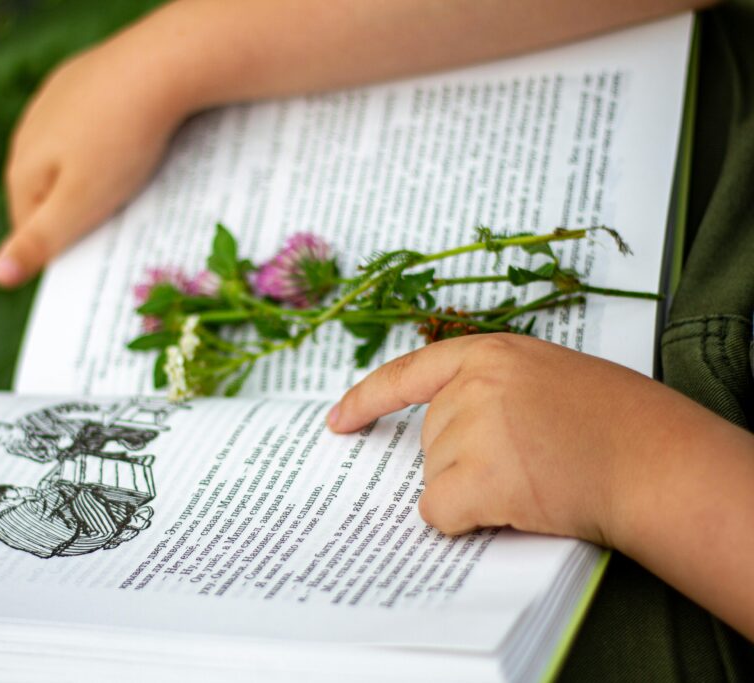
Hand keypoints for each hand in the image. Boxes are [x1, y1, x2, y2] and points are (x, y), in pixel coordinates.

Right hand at [0, 42, 188, 287]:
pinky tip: (137, 141)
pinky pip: (92, 124)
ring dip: (94, 175)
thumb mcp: (80, 205)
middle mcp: (27, 133)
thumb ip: (39, 241)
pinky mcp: (82, 80)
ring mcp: (54, 102)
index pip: (28, 229)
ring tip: (132, 181)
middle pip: (48, 192)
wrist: (158, 66)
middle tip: (121, 222)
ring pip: (70, 156)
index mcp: (21, 169)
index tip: (100, 259)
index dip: (63, 248)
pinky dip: (109, 139)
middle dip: (79, 210)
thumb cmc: (120, 144)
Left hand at [326, 334, 718, 547]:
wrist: (657, 462)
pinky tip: (513, 506)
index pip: (410, 372)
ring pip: (436, 477)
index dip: (368, 398)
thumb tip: (446, 431)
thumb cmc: (619, 423)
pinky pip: (439, 511)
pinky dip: (464, 520)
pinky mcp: (477, 477)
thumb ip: (495, 388)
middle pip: (430, 438)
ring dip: (473, 489)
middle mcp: (472, 386)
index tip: (337, 420)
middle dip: (465, 459)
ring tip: (537, 478)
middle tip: (531, 461)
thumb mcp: (550, 375)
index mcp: (491, 354)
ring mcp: (472, 429)